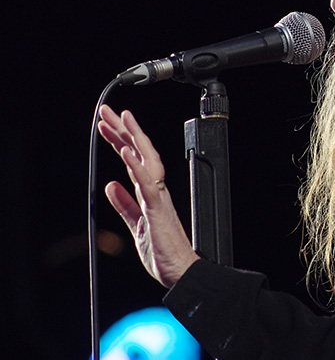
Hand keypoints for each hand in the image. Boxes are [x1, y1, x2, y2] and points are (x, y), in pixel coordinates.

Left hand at [98, 104, 199, 287]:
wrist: (181, 271)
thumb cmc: (163, 251)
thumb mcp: (136, 225)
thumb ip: (124, 205)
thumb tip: (111, 186)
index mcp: (149, 193)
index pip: (133, 159)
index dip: (119, 140)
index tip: (106, 125)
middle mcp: (155, 190)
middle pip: (139, 152)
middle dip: (123, 129)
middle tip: (107, 110)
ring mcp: (157, 197)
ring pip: (146, 160)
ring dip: (132, 137)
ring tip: (120, 118)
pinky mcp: (158, 209)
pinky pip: (147, 183)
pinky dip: (137, 166)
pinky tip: (126, 151)